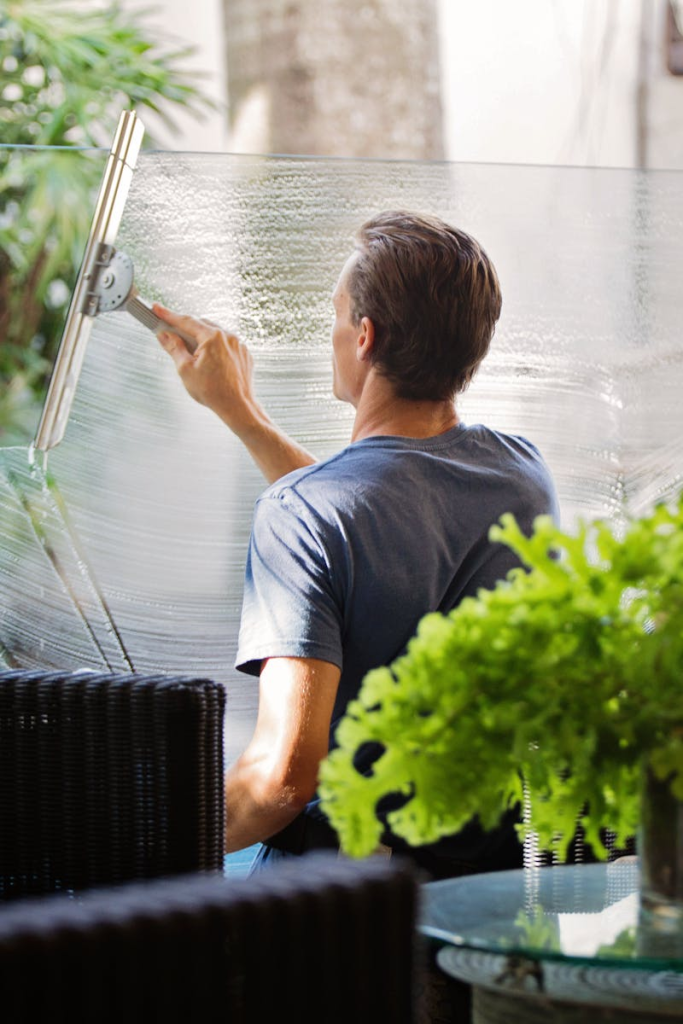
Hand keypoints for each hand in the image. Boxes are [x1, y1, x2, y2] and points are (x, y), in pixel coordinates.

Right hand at [153, 303, 256, 433]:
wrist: (238, 407)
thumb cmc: (212, 391)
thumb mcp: (185, 369)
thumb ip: (174, 348)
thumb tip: (164, 335)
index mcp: (213, 337)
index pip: (186, 321)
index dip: (168, 315)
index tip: (157, 309)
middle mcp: (228, 336)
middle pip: (201, 325)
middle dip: (186, 328)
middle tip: (171, 333)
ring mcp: (239, 344)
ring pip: (215, 334)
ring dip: (201, 338)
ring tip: (192, 354)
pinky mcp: (244, 354)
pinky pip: (226, 344)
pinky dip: (215, 347)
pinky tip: (209, 361)